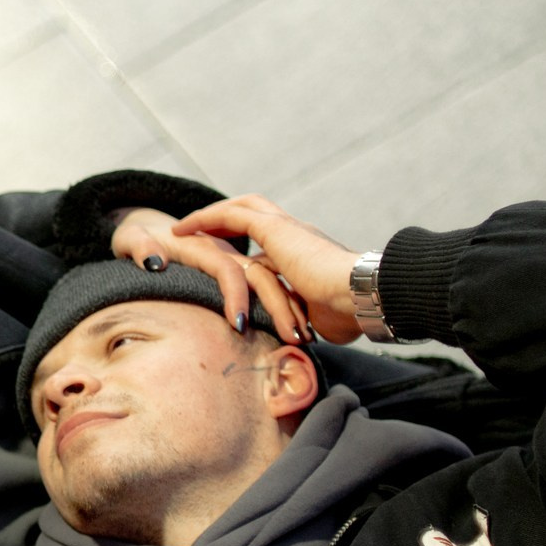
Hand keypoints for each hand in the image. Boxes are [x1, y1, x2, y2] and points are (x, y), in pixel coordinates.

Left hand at [109, 206, 312, 341]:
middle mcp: (224, 251)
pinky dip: (284, 304)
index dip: (234, 294)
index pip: (225, 269)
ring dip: (289, 307)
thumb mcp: (130, 239)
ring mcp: (234, 258)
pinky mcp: (239, 268)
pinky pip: (269, 285)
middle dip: (279, 305)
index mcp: (201, 246)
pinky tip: (293, 328)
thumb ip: (138, 247)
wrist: (144, 228)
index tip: (238, 325)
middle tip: (293, 339)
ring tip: (304, 339)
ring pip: (273, 281)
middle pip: (261, 275)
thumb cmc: (135, 238)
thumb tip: (155, 262)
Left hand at [168, 197, 364, 343]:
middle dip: (227, 221)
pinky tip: (182, 230)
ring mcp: (289, 227)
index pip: (274, 244)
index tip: (227, 258)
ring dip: (211, 217)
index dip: (251, 247)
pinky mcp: (276, 229)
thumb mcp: (315, 318)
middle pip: (257, 215)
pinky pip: (231, 216)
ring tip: (182, 229)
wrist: (363, 296)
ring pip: (243, 208)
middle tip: (198, 232)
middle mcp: (299, 234)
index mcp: (309, 254)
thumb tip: (291, 337)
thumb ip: (299, 318)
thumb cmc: (349, 315)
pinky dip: (205, 220)